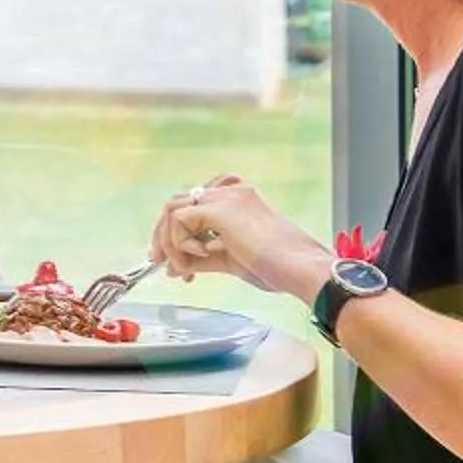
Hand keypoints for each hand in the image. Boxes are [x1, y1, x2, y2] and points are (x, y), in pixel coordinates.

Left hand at [151, 174, 332, 300]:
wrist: (300, 269)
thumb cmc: (278, 268)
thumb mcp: (232, 260)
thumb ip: (202, 259)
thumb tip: (174, 268)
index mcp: (238, 200)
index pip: (194, 207)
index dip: (180, 234)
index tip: (179, 264)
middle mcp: (229, 192)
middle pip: (178, 203)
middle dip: (164, 235)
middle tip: (162, 264)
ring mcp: (223, 197)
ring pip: (174, 209)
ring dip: (168, 241)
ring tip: (182, 269)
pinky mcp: (218, 209)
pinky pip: (178, 220)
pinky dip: (179, 243)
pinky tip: (200, 259)